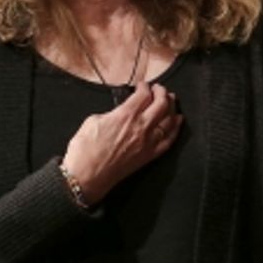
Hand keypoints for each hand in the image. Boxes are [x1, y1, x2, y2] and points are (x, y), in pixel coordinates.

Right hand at [60, 81, 181, 203]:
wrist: (87, 176)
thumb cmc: (85, 150)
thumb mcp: (93, 121)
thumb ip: (111, 113)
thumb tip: (118, 113)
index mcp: (125, 115)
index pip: (144, 94)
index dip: (144, 86)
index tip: (142, 86)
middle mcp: (141, 127)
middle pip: (161, 104)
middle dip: (161, 92)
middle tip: (159, 89)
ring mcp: (147, 142)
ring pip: (169, 120)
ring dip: (171, 107)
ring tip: (171, 100)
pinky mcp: (149, 156)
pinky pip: (169, 140)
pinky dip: (175, 129)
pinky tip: (177, 122)